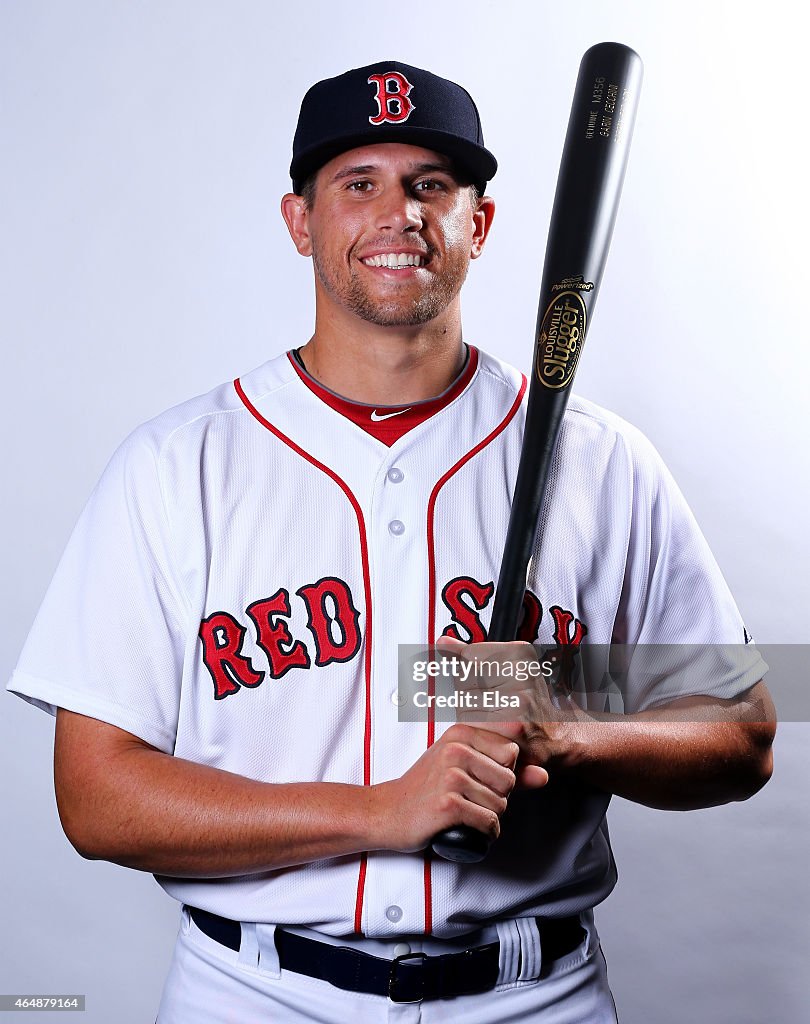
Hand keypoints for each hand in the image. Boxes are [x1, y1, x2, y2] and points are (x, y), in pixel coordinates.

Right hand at [371, 720, 547, 852]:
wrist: (389, 811)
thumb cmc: (428, 788)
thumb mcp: (463, 767)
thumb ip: (506, 769)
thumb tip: (544, 775)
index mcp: (461, 733)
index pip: (511, 751)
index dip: (503, 771)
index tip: (481, 780)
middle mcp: (456, 749)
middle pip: (509, 779)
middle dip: (498, 796)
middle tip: (472, 800)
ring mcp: (451, 776)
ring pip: (501, 803)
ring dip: (490, 816)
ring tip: (467, 812)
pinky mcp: (448, 804)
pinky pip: (489, 822)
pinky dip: (486, 833)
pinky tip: (470, 829)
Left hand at [435, 636, 579, 779]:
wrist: (557, 736)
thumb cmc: (528, 702)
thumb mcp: (505, 669)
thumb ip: (469, 655)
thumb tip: (442, 641)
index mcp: (520, 653)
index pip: (469, 656)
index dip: (471, 674)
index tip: (490, 683)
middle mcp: (522, 673)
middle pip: (465, 681)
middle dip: (469, 696)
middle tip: (494, 705)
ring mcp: (519, 699)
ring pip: (465, 704)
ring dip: (471, 715)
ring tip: (494, 718)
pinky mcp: (514, 726)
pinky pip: (473, 725)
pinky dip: (476, 730)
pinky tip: (492, 731)